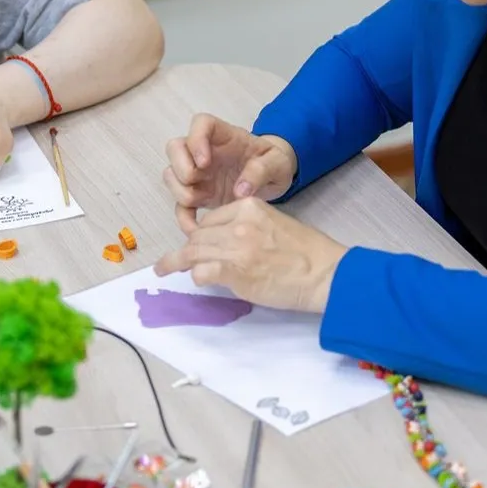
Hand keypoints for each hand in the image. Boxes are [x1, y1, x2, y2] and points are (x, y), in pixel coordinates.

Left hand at [154, 198, 346, 313]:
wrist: (323, 273)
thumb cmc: (306, 252)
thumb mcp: (275, 224)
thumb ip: (248, 227)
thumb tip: (225, 243)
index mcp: (248, 206)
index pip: (212, 218)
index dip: (201, 234)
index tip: (196, 243)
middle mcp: (238, 223)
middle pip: (199, 235)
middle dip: (187, 249)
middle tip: (175, 260)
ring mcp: (235, 247)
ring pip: (193, 252)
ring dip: (176, 262)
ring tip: (163, 269)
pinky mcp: (234, 271)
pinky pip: (201, 271)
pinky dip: (196, 277)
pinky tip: (197, 281)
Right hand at [164, 113, 297, 209]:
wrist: (274, 181)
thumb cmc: (274, 164)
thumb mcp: (277, 164)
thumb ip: (261, 171)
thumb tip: (240, 190)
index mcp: (225, 136)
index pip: (201, 124)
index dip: (196, 139)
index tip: (205, 161)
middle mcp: (205, 152)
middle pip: (175, 147)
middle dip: (181, 167)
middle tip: (197, 180)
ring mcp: (199, 173)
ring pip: (171, 175)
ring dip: (181, 190)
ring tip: (205, 202)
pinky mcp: (199, 195)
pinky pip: (180, 205)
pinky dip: (184, 218)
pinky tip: (197, 228)